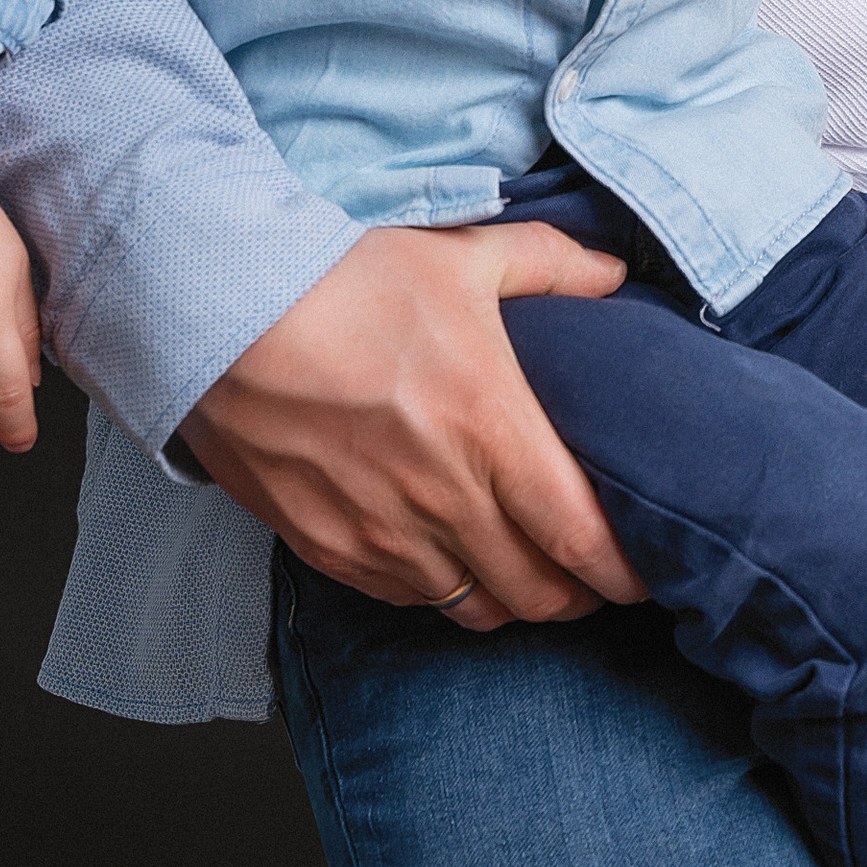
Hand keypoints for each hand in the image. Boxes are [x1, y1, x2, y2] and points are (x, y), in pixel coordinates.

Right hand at [180, 221, 648, 626]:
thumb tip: (615, 275)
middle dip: (579, 594)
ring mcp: (382, 534)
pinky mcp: (329, 549)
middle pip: (537, 592)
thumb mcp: (464, 258)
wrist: (221, 314)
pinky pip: (407, 599)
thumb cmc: (347, 282)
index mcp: (494, 430)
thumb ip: (555, 267)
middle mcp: (445, 499)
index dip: (624, 571)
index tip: (645, 570)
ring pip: (474, 608)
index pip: (583, 538)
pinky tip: (452, 560)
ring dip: (511, 600)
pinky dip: (442, 591)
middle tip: (594, 575)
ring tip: (528, 573)